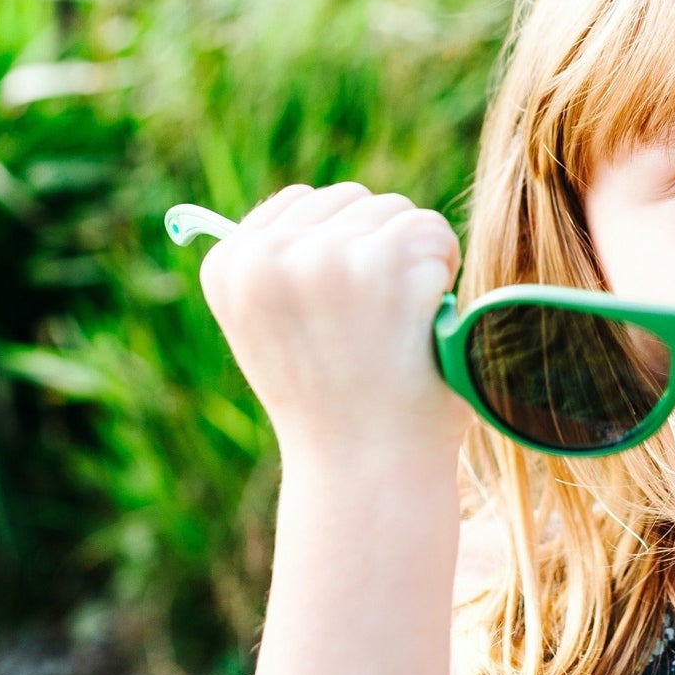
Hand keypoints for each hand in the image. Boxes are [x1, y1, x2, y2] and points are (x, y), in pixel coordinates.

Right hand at [198, 182, 468, 462]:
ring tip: (397, 331)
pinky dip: (445, 273)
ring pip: (397, 213)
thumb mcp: (274, 334)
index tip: (339, 318)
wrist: (368, 472)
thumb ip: (277, 270)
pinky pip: (434, 233)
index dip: (338, 256)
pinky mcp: (386, 264)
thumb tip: (304, 205)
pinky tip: (424, 325)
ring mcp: (326, 257)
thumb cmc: (334, 408)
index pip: (301, 205)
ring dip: (414, 263)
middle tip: (376, 329)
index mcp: (229, 267)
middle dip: (378, 251)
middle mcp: (268, 255)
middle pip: (352, 202)